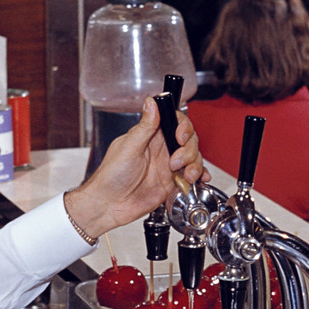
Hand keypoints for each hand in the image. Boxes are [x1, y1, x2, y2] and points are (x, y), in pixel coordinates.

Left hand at [65, 96, 207, 240]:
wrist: (109, 205)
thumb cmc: (110, 177)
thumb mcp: (128, 147)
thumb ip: (144, 127)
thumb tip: (151, 103)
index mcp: (150, 137)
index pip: (174, 122)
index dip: (183, 127)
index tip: (181, 137)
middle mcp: (161, 150)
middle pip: (189, 140)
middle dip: (189, 150)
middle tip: (175, 162)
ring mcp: (167, 167)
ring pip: (193, 158)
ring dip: (195, 165)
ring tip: (186, 175)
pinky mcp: (171, 184)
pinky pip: (191, 177)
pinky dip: (199, 177)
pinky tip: (199, 179)